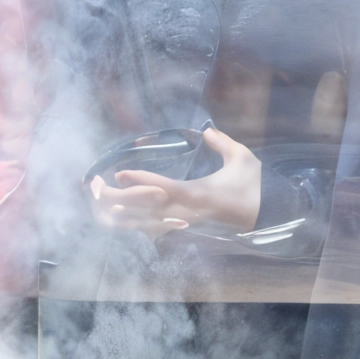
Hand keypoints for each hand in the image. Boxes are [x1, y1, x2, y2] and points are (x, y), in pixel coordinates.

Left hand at [89, 127, 261, 236]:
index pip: (163, 187)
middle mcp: (184, 211)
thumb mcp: (243, 158)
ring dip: (117, 211)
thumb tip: (207, 130)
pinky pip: (150, 227)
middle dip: (115, 198)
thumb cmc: (254, 186)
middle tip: (94, 185)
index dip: (140, 180)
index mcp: (198, 194)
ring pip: (141, 222)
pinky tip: (115, 213)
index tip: (119, 172)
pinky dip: (131, 221)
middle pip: (143, 209)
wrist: (265, 216)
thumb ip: (223, 143)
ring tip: (97, 198)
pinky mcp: (181, 226)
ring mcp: (181, 221)